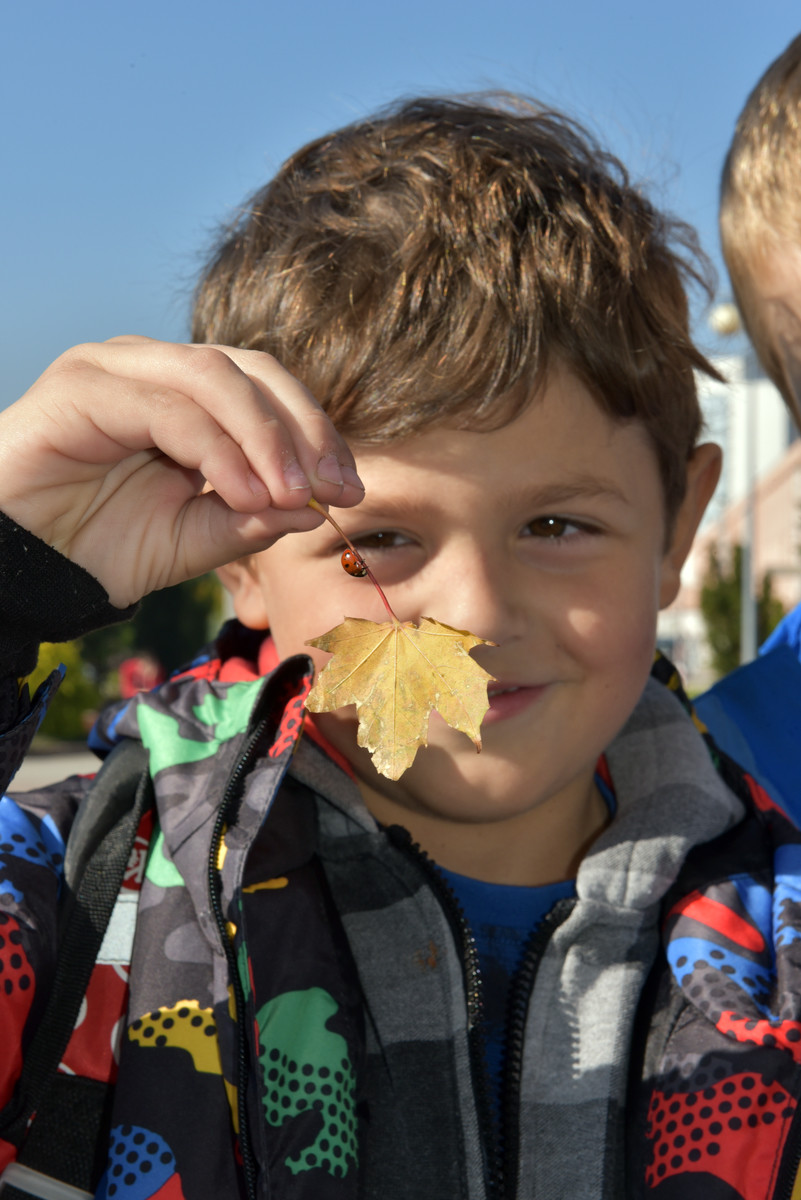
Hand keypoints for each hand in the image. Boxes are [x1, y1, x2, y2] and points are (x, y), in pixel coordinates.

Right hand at [0, 336, 363, 606]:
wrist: (19, 569)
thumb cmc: (98, 548)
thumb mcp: (194, 539)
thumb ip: (253, 519)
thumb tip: (319, 506)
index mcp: (185, 395)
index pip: (268, 389)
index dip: (316, 432)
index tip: (352, 490)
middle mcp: (154, 369)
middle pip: (252, 370)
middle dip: (304, 429)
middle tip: (338, 487)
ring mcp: (116, 369)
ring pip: (215, 378)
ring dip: (267, 438)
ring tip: (294, 494)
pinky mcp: (83, 387)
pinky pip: (169, 408)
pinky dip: (217, 449)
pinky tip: (246, 493)